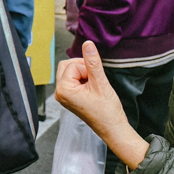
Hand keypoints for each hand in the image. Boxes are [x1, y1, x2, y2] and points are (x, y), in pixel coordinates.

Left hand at [56, 41, 148, 168]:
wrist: (114, 129)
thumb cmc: (107, 111)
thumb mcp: (101, 83)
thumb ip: (93, 62)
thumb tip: (88, 44)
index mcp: (63, 89)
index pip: (72, 64)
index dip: (87, 70)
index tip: (96, 83)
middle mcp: (59, 93)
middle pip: (67, 66)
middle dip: (83, 69)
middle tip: (95, 83)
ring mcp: (64, 96)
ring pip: (71, 72)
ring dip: (84, 75)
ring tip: (94, 88)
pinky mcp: (69, 98)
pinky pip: (73, 80)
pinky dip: (84, 81)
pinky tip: (93, 91)